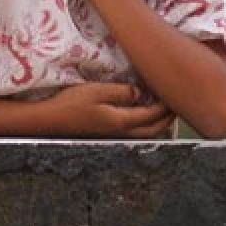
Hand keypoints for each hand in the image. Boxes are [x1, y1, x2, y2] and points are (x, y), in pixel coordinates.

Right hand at [45, 82, 174, 138]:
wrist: (48, 119)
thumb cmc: (70, 103)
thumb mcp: (97, 91)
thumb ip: (122, 92)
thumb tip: (141, 93)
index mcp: (120, 121)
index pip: (151, 115)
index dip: (165, 106)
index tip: (174, 94)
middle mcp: (119, 132)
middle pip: (152, 130)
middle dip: (167, 119)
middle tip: (177, 105)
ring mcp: (112, 134)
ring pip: (143, 133)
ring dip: (157, 124)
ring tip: (165, 111)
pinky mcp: (105, 133)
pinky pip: (133, 132)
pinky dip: (144, 125)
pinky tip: (142, 115)